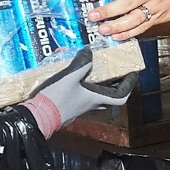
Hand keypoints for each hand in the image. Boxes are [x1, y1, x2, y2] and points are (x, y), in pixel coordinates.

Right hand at [21, 50, 135, 135]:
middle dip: (115, 83)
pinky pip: (82, 96)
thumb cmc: (55, 99)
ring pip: (96, 96)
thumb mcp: (69, 77)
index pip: (121, 97)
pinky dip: (83, 86)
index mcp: (95, 99)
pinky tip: (74, 78)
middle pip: (109, 96)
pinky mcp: (69, 108)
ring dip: (98, 84)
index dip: (129, 85)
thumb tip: (89, 51)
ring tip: (94, 70)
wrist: (37, 117)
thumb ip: (81, 64)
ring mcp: (79, 108)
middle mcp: (90, 105)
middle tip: (114, 70)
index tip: (132, 74)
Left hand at [89, 0, 169, 37]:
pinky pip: (142, 27)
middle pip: (126, 2)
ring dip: (117, 25)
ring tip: (103, 29)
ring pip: (134, 18)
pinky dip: (129, 33)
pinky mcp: (158, 18)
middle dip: (107, 10)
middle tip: (93, 15)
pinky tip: (118, 35)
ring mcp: (155, 6)